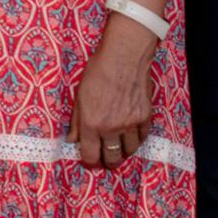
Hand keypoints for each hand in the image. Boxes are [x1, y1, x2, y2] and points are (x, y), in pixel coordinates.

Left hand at [70, 25, 154, 169]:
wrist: (124, 57)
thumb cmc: (98, 72)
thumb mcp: (79, 96)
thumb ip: (76, 122)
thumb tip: (72, 140)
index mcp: (92, 124)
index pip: (90, 156)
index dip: (89, 161)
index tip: (89, 159)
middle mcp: (112, 128)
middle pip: (112, 158)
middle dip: (107, 161)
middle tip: (105, 157)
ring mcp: (131, 124)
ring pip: (129, 151)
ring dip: (123, 151)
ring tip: (118, 146)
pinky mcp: (145, 118)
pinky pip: (142, 138)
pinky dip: (136, 140)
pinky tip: (131, 135)